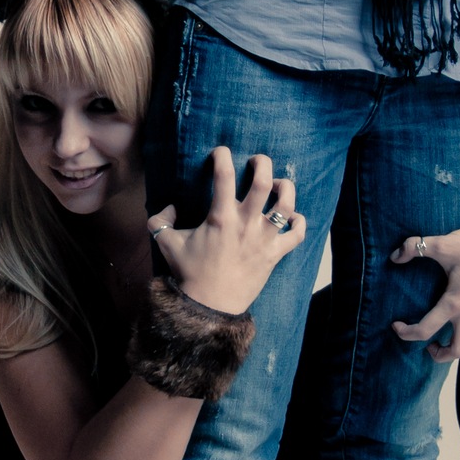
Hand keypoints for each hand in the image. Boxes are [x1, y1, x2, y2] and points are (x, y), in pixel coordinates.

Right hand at [148, 147, 304, 314]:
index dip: (222, 157)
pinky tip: (292, 217)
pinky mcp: (274, 255)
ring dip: (286, 188)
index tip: (220, 152)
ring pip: (286, 205)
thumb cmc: (190, 274)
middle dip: (262, 164)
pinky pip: (297, 235)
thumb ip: (160, 221)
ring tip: (279, 185)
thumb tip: (168, 207)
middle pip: (264, 182)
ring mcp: (263, 239)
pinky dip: (299, 222)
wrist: (210, 307)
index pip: (224, 176)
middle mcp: (245, 224)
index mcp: (220, 218)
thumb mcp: (167, 245)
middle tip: (256, 162)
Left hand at [389, 225, 459, 363]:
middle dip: (439, 355)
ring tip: (447, 340)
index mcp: (454, 303)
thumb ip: (415, 247)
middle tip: (427, 345)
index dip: (407, 333)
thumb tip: (394, 256)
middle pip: (457, 350)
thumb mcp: (444, 244)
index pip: (426, 330)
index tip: (396, 326)